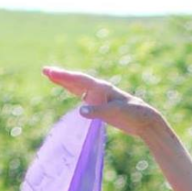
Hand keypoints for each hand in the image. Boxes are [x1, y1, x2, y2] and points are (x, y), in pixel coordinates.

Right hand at [42, 67, 162, 139]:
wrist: (146, 120)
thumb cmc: (134, 114)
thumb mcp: (117, 113)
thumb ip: (98, 111)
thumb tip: (79, 111)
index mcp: (103, 89)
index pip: (80, 80)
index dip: (65, 77)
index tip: (51, 73)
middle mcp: (101, 90)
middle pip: (77, 81)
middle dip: (62, 76)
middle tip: (45, 70)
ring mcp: (101, 97)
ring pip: (79, 87)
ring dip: (66, 82)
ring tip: (51, 76)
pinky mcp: (102, 105)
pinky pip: (84, 96)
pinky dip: (75, 92)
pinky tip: (69, 89)